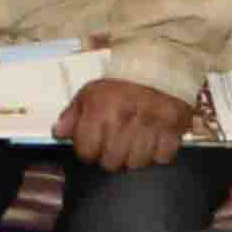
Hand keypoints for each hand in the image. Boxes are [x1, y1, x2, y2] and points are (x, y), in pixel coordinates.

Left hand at [58, 75, 201, 175]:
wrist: (159, 67)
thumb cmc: (120, 85)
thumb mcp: (90, 92)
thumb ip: (72, 114)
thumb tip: (58, 134)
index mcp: (101, 110)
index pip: (86, 152)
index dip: (88, 151)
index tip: (94, 144)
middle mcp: (124, 120)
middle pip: (111, 163)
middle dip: (110, 157)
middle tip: (115, 143)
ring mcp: (151, 126)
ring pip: (137, 164)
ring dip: (134, 157)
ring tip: (135, 142)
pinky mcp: (174, 130)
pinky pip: (162, 158)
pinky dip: (158, 153)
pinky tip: (153, 140)